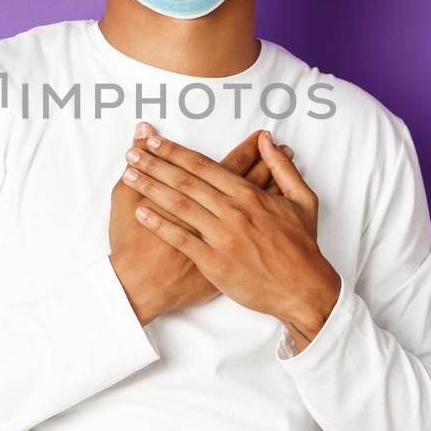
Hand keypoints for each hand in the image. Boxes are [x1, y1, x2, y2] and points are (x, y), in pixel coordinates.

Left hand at [121, 130, 340, 349]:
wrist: (302, 289)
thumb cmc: (302, 246)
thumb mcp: (302, 200)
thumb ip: (282, 168)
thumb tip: (268, 141)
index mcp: (249, 196)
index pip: (204, 166)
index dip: (175, 151)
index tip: (153, 140)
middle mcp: (232, 212)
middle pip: (185, 181)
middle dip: (155, 163)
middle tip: (132, 151)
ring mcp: (222, 237)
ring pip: (179, 206)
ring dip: (151, 187)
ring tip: (129, 173)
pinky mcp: (214, 263)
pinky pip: (181, 239)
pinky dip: (159, 225)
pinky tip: (140, 212)